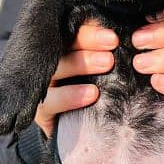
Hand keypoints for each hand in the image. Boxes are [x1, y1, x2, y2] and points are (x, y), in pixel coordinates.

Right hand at [34, 20, 117, 137]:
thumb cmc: (94, 90)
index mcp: (60, 46)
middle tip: (112, 46)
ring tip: (107, 64)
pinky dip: (71, 96)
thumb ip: (105, 50)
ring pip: (55, 68)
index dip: (90, 31)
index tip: (113, 37)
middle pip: (61, 44)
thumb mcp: (100, 68)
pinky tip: (92, 93)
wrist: (81, 132)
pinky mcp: (39, 110)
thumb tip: (124, 32)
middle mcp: (47, 62)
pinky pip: (51, 101)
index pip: (71, 30)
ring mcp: (40, 85)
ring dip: (81, 63)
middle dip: (88, 43)